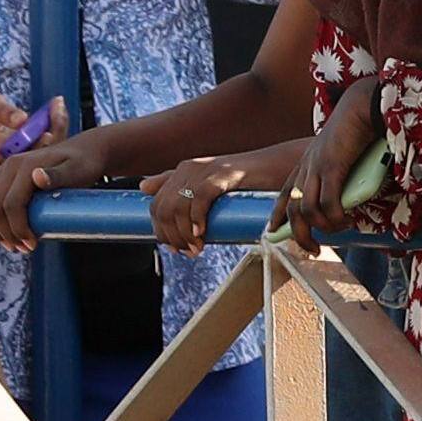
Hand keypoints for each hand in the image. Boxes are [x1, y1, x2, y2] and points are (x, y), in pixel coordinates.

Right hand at [0, 89, 55, 166]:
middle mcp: (11, 157)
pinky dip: (55, 122)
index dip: (39, 147)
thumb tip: (22, 119)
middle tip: (58, 108)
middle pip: (41, 153)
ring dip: (57, 125)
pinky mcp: (31, 146)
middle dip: (55, 131)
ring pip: (48, 147)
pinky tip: (57, 104)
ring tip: (58, 103)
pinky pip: (48, 139)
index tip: (48, 132)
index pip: (23, 155)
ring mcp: (23, 153)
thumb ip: (2, 112)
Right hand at [0, 125, 117, 248]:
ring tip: (12, 244)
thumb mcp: (78, 170)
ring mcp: (3, 170)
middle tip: (23, 249)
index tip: (32, 245)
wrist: (83, 151)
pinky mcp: (1, 176)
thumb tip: (37, 177)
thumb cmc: (84, 164)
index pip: (11, 204)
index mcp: (25, 166)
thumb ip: (59, 175)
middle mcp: (9, 166)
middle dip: (5, 233)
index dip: (18, 229)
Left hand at [145, 151, 274, 249]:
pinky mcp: (223, 173)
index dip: (161, 231)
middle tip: (189, 252)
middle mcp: (189, 168)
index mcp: (183, 171)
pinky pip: (199, 197)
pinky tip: (202, 233)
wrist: (279, 168)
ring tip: (197, 249)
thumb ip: (177, 183)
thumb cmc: (246, 182)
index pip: (156, 205)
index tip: (175, 249)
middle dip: (172, 236)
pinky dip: (197, 219)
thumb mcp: (208, 185)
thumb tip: (142, 187)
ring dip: (184, 234)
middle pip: (163, 209)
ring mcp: (206, 169)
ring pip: (178, 207)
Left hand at [288, 81, 381, 234]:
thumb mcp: (341, 156)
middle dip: (298, 235)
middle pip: (292, 210)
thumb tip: (350, 199)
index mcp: (306, 164)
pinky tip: (348, 219)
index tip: (273, 231)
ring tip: (341, 229)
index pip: (285, 194)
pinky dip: (336, 217)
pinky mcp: (331, 168)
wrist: (361, 107)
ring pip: (308, 211)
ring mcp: (317, 168)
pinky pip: (328, 204)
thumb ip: (340, 176)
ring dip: (324, 227)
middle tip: (312, 250)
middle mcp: (306, 168)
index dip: (277, 216)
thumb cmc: (356, 129)